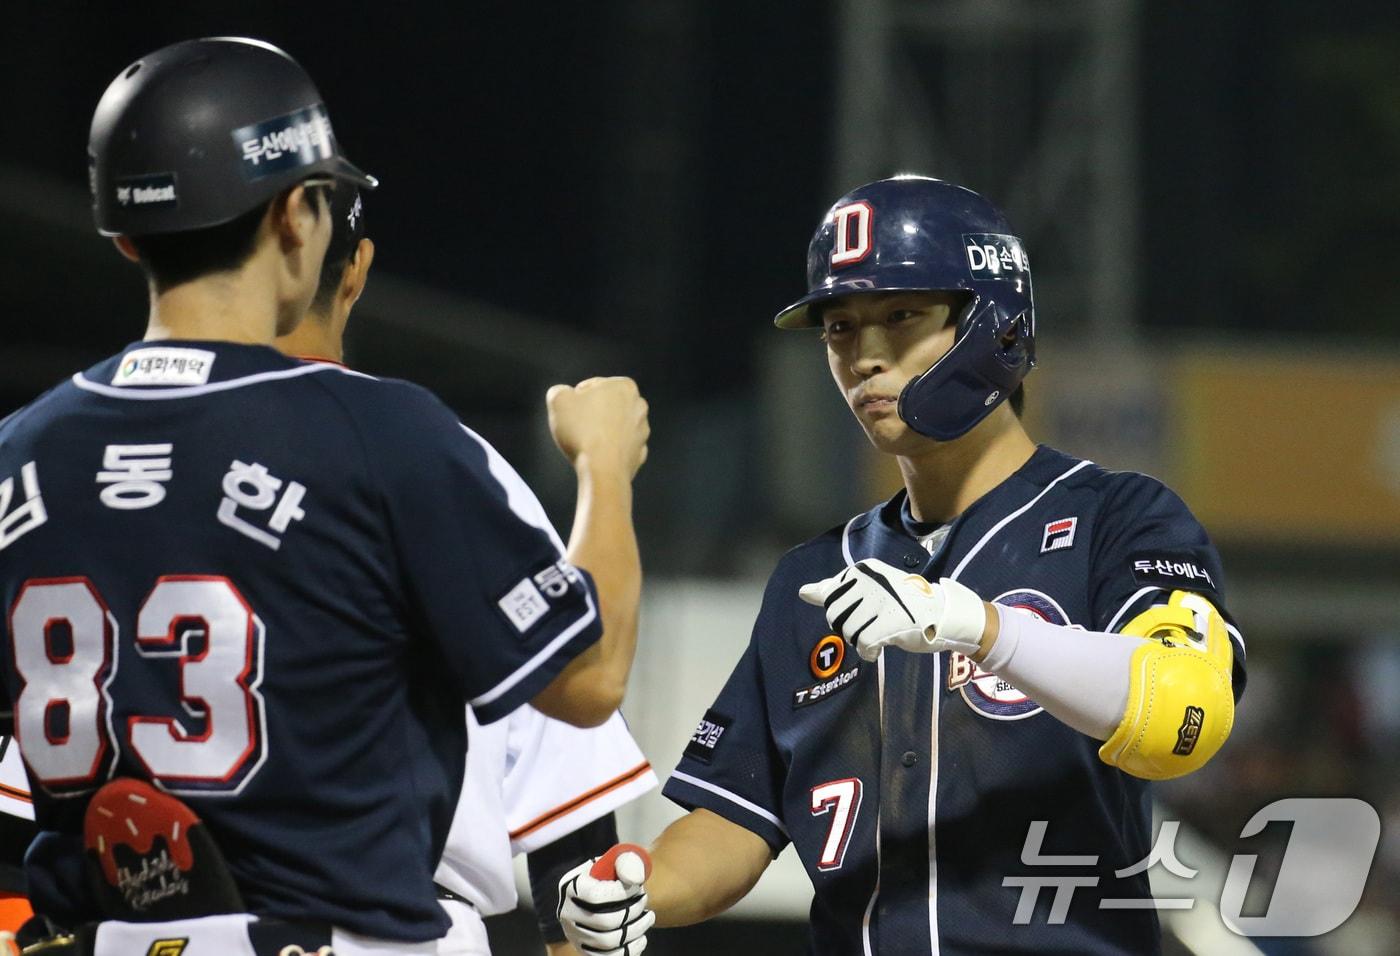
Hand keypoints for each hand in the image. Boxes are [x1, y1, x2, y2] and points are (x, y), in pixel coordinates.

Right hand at [547, 377, 649, 479]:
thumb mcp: (558, 400)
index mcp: (624, 386)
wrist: (602, 471)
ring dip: (600, 432)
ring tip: (585, 443)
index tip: (571, 413)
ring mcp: (642, 431)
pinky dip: (608, 450)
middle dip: (591, 414)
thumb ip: (559, 391)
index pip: (591, 386)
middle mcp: (639, 406)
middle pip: (605, 406)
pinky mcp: (639, 453)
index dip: (575, 399)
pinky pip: (618, 448)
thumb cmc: (582, 432)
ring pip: (613, 427)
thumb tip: (563, 395)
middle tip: (576, 428)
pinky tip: (596, 456)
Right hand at [557, 845, 653, 955]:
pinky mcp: (585, 951)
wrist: (604, 892)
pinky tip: (641, 938)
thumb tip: (634, 879)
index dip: (622, 894)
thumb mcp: (616, 860)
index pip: (596, 896)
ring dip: (636, 930)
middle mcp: (567, 913)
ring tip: (649, 917)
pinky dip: (630, 950)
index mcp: (571, 887)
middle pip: (604, 922)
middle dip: (632, 912)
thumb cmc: (611, 875)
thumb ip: (627, 862)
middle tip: (645, 900)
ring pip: (608, 942)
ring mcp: (575, 935)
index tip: (636, 887)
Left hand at [798, 559, 987, 661]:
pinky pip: (863, 646)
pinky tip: (884, 644)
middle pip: (836, 616)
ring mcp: (878, 601)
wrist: (943, 614)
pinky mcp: (887, 623)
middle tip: (877, 622)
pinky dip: (871, 652)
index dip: (846, 611)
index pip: (831, 597)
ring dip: (863, 640)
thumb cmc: (903, 602)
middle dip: (852, 627)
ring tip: (883, 631)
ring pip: (848, 632)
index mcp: (861, 570)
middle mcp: (868, 581)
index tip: (868, 608)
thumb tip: (802, 592)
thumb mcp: (867, 589)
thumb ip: (834, 590)